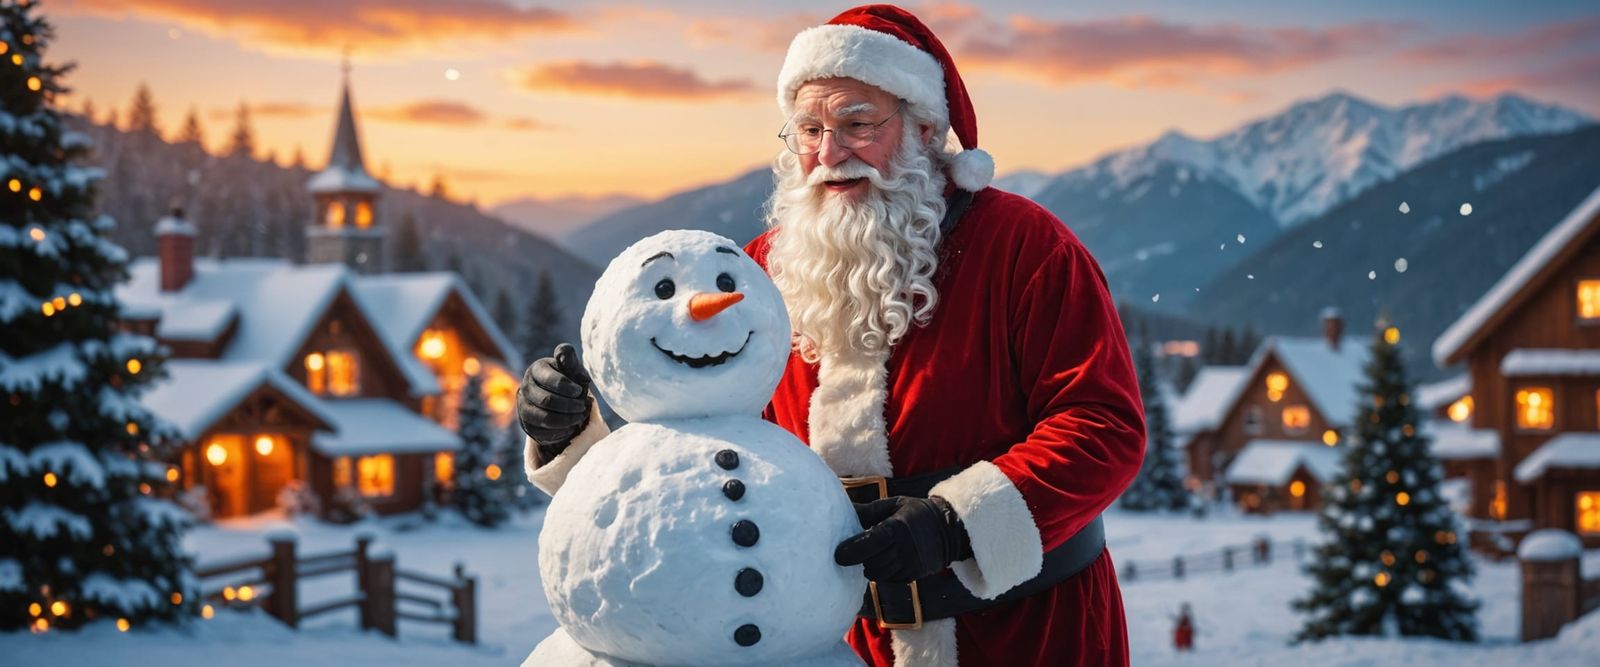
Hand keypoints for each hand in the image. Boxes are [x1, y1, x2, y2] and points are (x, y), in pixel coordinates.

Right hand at [516, 343, 592, 461]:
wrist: (565, 403)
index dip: (566, 386)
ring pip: (544, 418)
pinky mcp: (527, 424)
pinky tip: (570, 426)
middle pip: (546, 400)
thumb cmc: (571, 382)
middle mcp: (525, 387)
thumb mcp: (574, 370)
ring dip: (566, 419)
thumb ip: (569, 360)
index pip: (548, 379)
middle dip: (569, 405)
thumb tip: (562, 351)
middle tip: (582, 407)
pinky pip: (542, 432)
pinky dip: (560, 430)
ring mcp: (523, 406)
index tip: (578, 391)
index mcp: (537, 369)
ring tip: (579, 417)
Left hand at [834, 495, 972, 582]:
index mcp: (897, 528)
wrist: (948, 530)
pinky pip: (888, 579)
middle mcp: (904, 549)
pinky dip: (882, 572)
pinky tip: (886, 560)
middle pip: (871, 562)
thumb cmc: (914, 514)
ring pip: (877, 574)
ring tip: (871, 554)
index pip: (870, 543)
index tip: (837, 555)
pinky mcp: (912, 576)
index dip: (852, 551)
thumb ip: (867, 511)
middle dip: (859, 559)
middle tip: (854, 551)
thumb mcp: (892, 505)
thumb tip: (840, 508)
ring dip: (869, 566)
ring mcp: (910, 565)